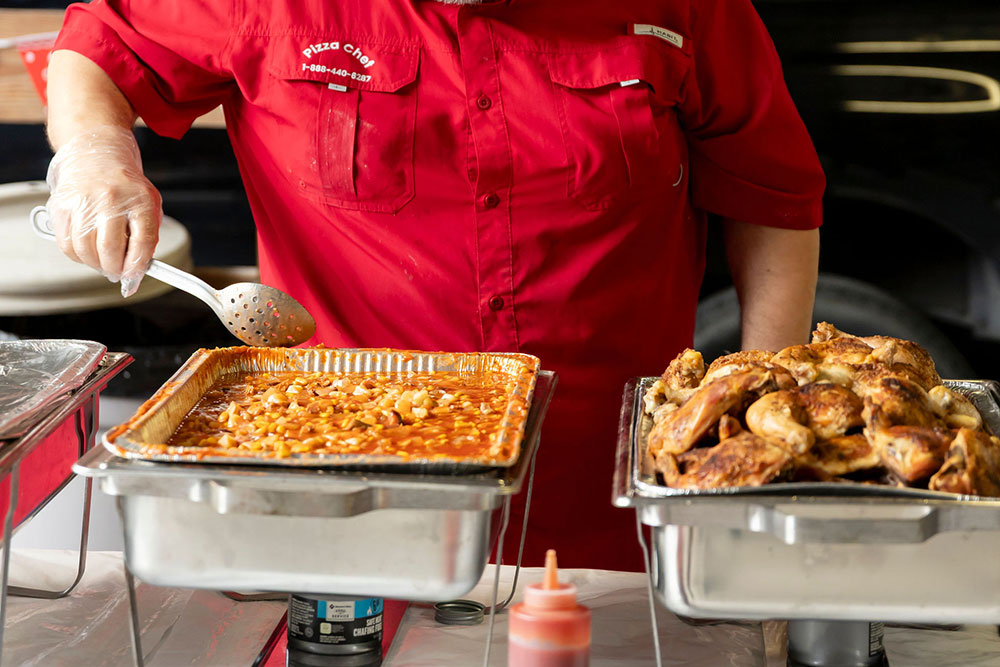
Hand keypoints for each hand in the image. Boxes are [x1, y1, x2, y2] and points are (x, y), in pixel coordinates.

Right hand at [45, 125, 161, 296]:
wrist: (96, 152)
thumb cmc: (126, 185)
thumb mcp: (148, 203)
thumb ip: (147, 234)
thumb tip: (138, 269)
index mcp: (139, 200)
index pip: (142, 242)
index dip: (138, 266)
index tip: (134, 277)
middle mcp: (110, 199)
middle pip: (110, 249)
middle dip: (114, 270)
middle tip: (116, 273)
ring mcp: (82, 201)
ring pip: (85, 250)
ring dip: (95, 265)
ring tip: (102, 261)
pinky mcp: (60, 205)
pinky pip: (66, 244)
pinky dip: (77, 256)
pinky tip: (87, 251)